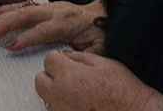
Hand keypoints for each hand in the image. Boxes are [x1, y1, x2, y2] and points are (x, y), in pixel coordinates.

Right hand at [0, 0, 106, 53]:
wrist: (107, 16)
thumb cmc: (101, 32)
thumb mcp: (98, 48)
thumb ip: (82, 54)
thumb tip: (65, 58)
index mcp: (68, 21)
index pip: (43, 30)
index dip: (27, 37)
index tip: (12, 45)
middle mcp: (57, 11)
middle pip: (28, 15)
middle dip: (8, 24)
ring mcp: (51, 7)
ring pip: (25, 9)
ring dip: (5, 16)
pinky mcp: (48, 7)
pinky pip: (26, 6)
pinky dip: (10, 7)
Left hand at [35, 48, 162, 110]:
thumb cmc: (122, 90)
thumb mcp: (102, 63)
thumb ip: (78, 58)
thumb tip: (66, 56)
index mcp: (68, 75)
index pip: (48, 59)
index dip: (59, 59)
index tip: (66, 61)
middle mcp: (60, 94)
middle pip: (40, 80)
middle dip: (51, 75)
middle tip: (67, 76)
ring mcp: (62, 110)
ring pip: (46, 97)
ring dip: (55, 92)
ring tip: (75, 92)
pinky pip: (57, 109)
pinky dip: (63, 105)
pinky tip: (78, 103)